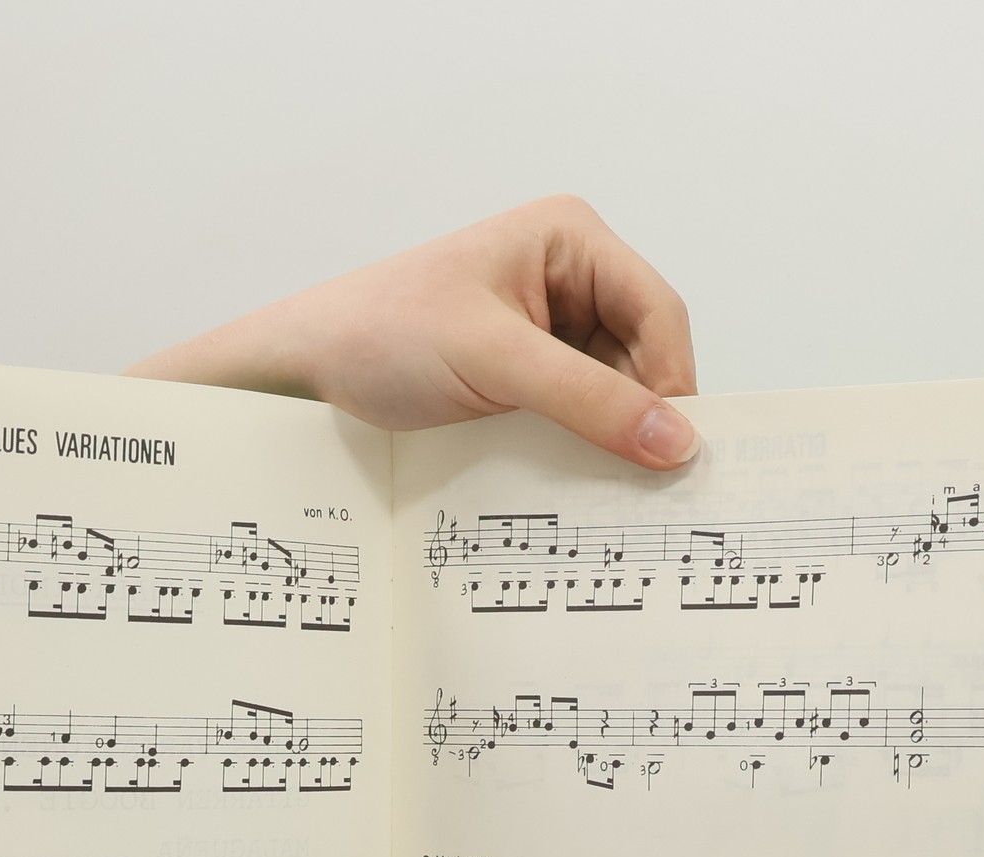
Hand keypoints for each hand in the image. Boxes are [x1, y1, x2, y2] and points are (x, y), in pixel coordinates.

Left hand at [129, 196, 699, 469]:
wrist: (309, 367)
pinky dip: (582, 448)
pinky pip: (578, 415)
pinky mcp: (526, 378)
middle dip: (644, 415)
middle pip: (645, 355)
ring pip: (616, 393)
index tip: (675, 450)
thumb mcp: (495, 361)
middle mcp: (569, 278)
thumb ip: (587, 399)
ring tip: (607, 488)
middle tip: (650, 484)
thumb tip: (675, 440)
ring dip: (612, 439)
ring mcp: (549, 331)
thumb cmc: (384, 334)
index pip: (657, 311)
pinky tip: (575, 480)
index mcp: (569, 240)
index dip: (672, 381)